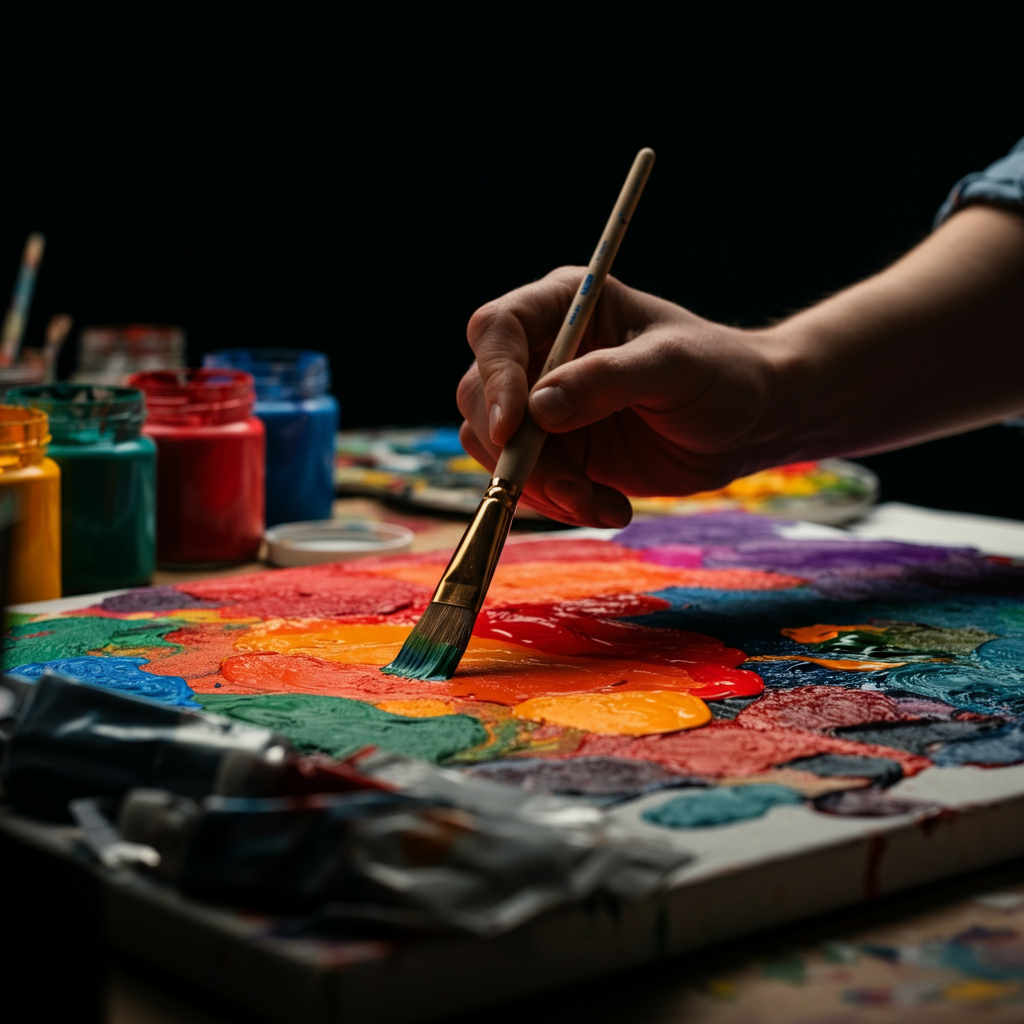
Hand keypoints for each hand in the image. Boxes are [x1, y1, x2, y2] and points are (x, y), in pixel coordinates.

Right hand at [457, 267, 787, 527]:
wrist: (749, 423)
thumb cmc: (720, 374)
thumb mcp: (673, 367)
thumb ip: (608, 380)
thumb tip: (539, 407)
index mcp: (564, 306)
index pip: (498, 330)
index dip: (494, 377)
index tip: (512, 430)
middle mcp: (542, 352)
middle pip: (480, 395)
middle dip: (518, 452)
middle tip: (573, 487)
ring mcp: (542, 405)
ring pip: (495, 448)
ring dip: (540, 487)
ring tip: (601, 504)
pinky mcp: (554, 452)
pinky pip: (526, 483)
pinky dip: (559, 505)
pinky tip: (612, 508)